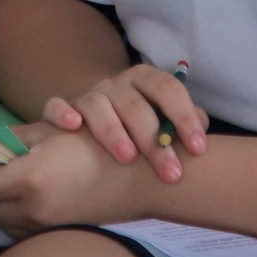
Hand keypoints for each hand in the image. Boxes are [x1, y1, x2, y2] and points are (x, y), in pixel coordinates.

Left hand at [0, 123, 153, 234]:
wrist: (139, 177)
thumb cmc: (97, 143)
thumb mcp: (52, 132)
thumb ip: (13, 140)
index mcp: (27, 179)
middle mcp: (31, 208)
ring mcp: (43, 223)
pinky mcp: (54, 229)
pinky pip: (16, 226)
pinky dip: (5, 213)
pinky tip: (10, 195)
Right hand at [42, 64, 207, 182]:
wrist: (96, 130)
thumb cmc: (139, 131)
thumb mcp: (162, 124)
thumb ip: (180, 125)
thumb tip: (200, 130)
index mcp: (144, 81)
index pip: (167, 88)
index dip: (184, 116)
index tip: (198, 149)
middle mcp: (116, 85)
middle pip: (135, 104)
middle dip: (154, 140)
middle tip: (171, 174)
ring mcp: (88, 96)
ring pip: (97, 104)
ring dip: (113, 131)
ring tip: (127, 158)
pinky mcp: (62, 110)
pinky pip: (55, 105)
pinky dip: (62, 112)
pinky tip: (73, 126)